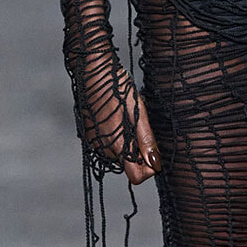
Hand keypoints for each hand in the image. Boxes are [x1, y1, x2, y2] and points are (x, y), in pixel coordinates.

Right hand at [79, 57, 160, 184]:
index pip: (136, 176)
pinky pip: (108, 145)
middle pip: (128, 165)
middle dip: (138, 151)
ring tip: (127, 118)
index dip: (149, 166)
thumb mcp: (138, 112)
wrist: (91, 70)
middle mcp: (103, 149)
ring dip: (127, 142)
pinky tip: (116, 116)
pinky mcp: (90, 135)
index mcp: (117, 145)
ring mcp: (94, 142)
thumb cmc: (117, 88)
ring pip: (118, 154)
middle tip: (139, 125)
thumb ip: (145, 140)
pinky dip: (117, 136)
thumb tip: (156, 164)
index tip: (152, 148)